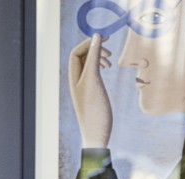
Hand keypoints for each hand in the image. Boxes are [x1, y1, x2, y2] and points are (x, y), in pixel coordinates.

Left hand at [68, 34, 112, 148]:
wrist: (97, 135)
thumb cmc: (95, 110)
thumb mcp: (94, 80)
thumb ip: (94, 58)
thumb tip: (96, 36)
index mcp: (74, 77)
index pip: (76, 52)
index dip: (89, 43)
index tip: (106, 39)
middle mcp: (77, 81)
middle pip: (81, 57)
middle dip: (94, 50)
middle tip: (110, 52)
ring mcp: (84, 87)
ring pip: (88, 65)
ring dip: (98, 58)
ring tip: (110, 61)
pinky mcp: (92, 93)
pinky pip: (93, 74)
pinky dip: (100, 67)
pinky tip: (107, 69)